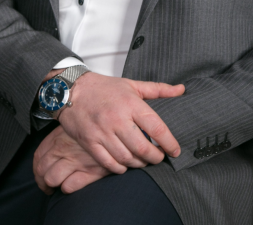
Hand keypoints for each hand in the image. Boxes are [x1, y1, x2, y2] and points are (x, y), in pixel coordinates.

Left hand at [33, 124, 111, 194]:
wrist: (119, 127)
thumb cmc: (95, 124)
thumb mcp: (76, 125)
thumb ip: (63, 135)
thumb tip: (53, 147)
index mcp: (59, 137)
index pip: (39, 156)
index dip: (37, 168)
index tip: (41, 172)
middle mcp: (64, 149)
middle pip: (42, 170)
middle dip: (43, 181)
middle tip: (48, 185)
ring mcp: (76, 160)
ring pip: (52, 179)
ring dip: (54, 185)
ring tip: (60, 185)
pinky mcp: (89, 171)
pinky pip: (69, 186)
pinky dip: (68, 188)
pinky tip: (73, 183)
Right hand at [57, 73, 184, 173]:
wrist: (72, 90)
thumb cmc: (104, 88)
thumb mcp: (132, 85)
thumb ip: (158, 89)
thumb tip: (181, 90)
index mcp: (131, 104)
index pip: (156, 128)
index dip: (169, 143)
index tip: (175, 151)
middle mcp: (117, 119)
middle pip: (143, 148)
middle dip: (155, 157)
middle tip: (159, 157)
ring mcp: (102, 132)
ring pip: (127, 158)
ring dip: (139, 164)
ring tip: (143, 160)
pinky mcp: (90, 142)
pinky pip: (109, 163)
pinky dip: (120, 168)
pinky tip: (125, 164)